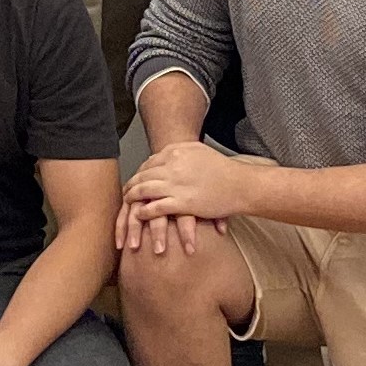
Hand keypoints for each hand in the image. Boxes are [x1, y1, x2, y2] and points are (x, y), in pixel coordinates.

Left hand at [116, 134, 251, 258]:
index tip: (135, 181)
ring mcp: (176, 184)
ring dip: (132, 198)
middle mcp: (172, 166)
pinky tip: (139, 215)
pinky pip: (155, 208)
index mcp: (176, 152)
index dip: (139, 173)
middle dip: (130, 186)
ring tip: (128, 204)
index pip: (148, 163)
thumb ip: (180, 150)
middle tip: (125, 194)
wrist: (240, 185)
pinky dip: (144, 212)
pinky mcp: (182, 203)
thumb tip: (164, 154)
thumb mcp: (199, 151)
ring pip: (144, 190)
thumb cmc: (223, 169)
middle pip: (142, 176)